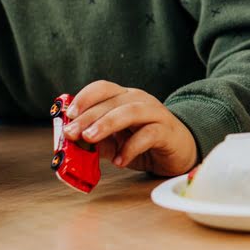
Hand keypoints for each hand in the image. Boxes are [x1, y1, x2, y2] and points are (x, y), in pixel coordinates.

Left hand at [63, 81, 197, 175]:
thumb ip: (97, 142)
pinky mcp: (167, 131)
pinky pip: (149, 134)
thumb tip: (72, 145)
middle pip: (113, 101)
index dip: (84, 98)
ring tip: (90, 139)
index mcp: (124, 98)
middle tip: (71, 133)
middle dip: (88, 116)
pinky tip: (120, 161)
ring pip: (130, 111)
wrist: (181, 150)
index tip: (68, 114)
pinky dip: (131, 147)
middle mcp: (140, 101)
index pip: (103, 88)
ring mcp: (155, 113)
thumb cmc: (146, 143)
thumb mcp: (116, 142)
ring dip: (107, 124)